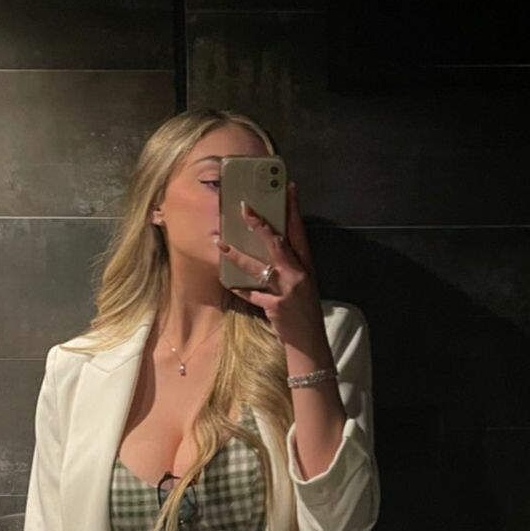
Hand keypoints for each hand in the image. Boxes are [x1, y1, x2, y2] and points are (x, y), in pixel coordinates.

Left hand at [218, 180, 326, 347]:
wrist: (309, 342)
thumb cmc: (305, 310)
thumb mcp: (304, 283)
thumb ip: (291, 264)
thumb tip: (273, 245)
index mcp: (306, 265)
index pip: (299, 231)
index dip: (293, 209)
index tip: (287, 188)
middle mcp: (297, 274)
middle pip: (277, 242)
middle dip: (259, 224)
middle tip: (244, 208)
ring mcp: (286, 290)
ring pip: (258, 266)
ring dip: (237, 254)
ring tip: (220, 243)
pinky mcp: (275, 306)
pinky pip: (252, 294)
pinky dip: (240, 289)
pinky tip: (228, 283)